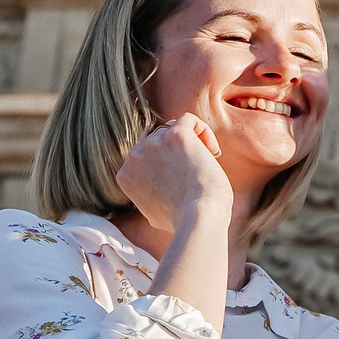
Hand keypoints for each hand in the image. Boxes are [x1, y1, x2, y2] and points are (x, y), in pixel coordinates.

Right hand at [116, 116, 235, 233]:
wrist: (199, 215)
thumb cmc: (183, 219)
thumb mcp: (154, 214)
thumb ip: (148, 197)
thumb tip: (155, 195)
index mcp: (125, 175)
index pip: (145, 158)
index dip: (166, 166)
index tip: (183, 182)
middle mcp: (134, 157)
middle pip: (157, 142)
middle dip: (178, 154)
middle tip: (197, 172)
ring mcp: (153, 143)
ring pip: (172, 128)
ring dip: (192, 143)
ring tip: (208, 162)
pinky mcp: (176, 134)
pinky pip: (188, 120)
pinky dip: (203, 132)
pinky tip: (213, 152)